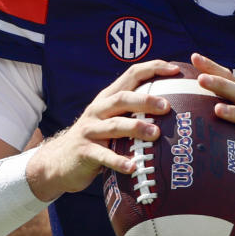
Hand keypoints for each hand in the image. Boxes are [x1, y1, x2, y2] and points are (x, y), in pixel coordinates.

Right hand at [26, 60, 178, 201]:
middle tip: (167, 106)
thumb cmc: (97, 138)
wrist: (60, 161)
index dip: (153, 69)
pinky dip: (118, 161)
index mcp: (108, 98)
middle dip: (145, 100)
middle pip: (122, 98)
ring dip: (136, 128)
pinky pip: (104, 156)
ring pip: (115, 125)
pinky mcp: (85, 152)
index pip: (131, 75)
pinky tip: (133, 166)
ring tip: (156, 134)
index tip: (175, 69)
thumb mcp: (111, 119)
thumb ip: (133, 111)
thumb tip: (174, 106)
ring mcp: (90, 131)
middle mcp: (98, 110)